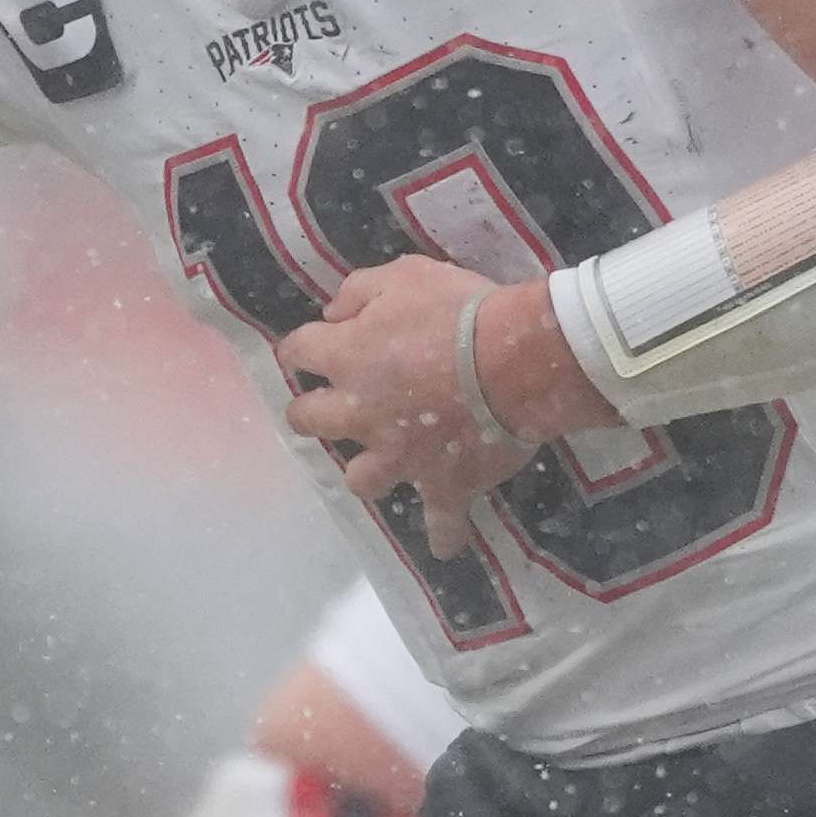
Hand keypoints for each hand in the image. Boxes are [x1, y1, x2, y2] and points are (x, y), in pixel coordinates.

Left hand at [282, 262, 565, 554]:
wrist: (517, 361)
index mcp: (347, 358)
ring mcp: (399, 457)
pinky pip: (441, 525)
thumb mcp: (405, 275)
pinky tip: (447, 541)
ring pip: (360, 480)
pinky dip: (445, 534)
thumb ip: (359, 292)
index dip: (300, 350)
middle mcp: (360, 413)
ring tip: (385, 462)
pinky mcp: (443, 485)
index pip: (299, 352)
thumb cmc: (460, 311)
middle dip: (311, 413)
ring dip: (368, 470)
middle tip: (327, 406)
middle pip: (308, 422)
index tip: (305, 351)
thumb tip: (332, 314)